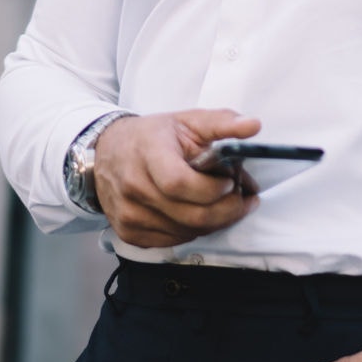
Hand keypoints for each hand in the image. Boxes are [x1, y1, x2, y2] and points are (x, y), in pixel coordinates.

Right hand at [93, 108, 261, 247]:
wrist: (107, 152)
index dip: (212, 189)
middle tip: (243, 199)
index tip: (230, 182)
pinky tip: (200, 212)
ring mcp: (128, 213)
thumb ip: (222, 122)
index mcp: (148, 153)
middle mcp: (133, 186)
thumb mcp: (187, 120)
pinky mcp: (128, 232)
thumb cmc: (152, 136)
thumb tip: (253, 125)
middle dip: (226, 211)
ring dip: (214, 221)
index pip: (180, 183)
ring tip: (224, 203)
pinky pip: (173, 241)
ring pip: (186, 231)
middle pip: (189, 215)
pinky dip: (194, 230)